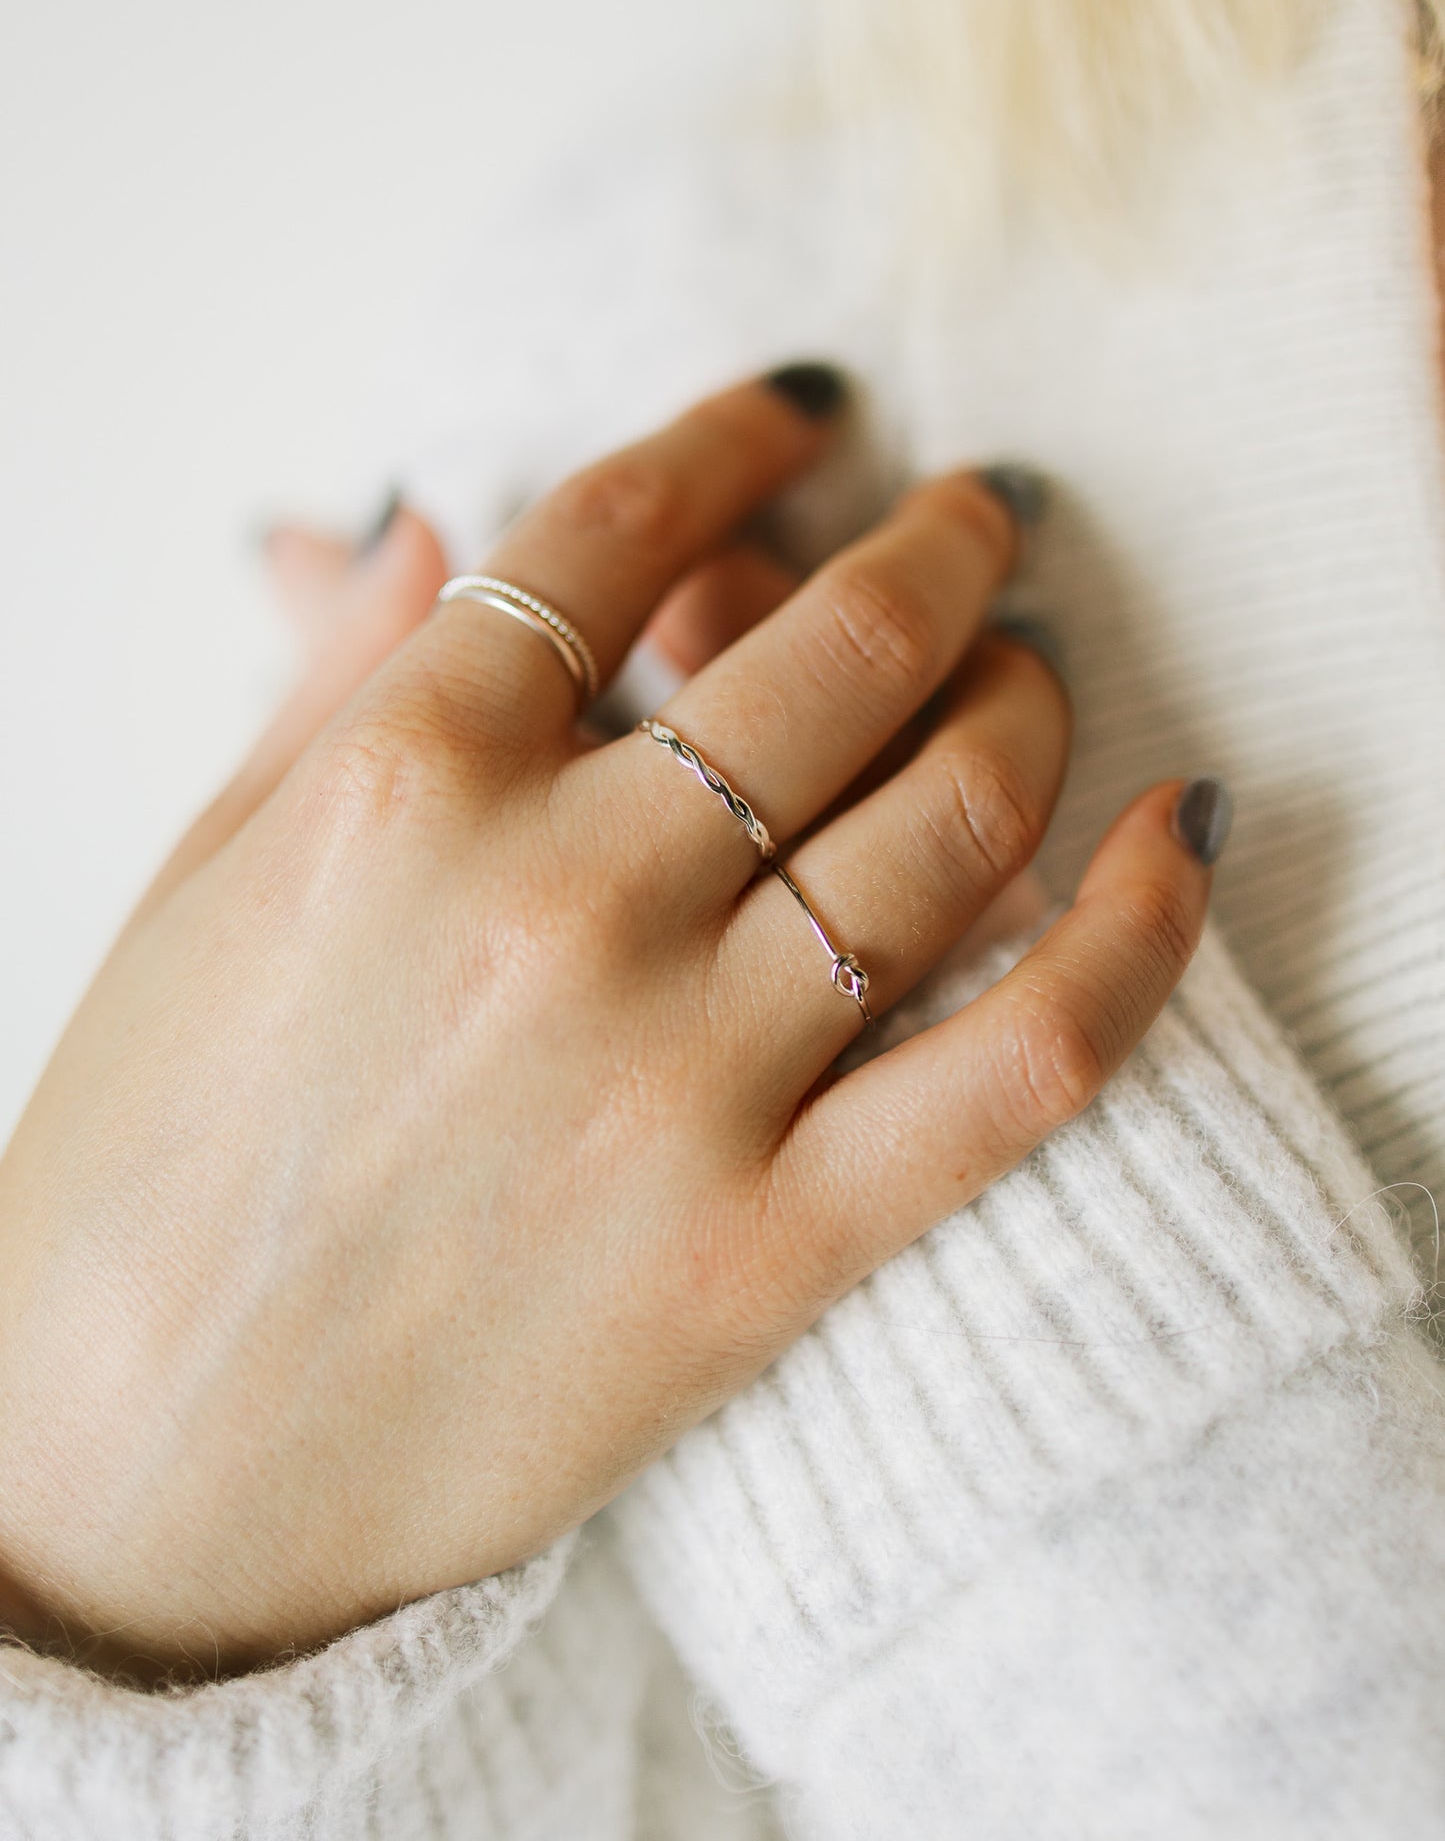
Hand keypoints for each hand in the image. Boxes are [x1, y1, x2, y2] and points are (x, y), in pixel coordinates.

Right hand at [0, 376, 1214, 1678]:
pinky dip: (1135, 935)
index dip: (735, 432)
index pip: (619, 526)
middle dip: (938, 546)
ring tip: (1033, 664)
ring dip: (1026, 701)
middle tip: (980, 516)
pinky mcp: (768, 1247)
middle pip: (831, 649)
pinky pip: (1020, 1062)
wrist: (136, 1481)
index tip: (804, 404)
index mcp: (399, 783)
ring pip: (944, 819)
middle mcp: (557, 901)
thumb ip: (330, 688)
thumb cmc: (136, 1173)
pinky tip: (1182, 830)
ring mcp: (676, 1077)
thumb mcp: (193, 886)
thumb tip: (422, 523)